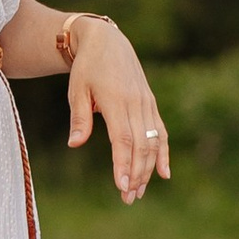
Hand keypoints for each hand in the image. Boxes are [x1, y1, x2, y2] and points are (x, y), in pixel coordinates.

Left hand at [65, 17, 169, 204]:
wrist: (106, 41)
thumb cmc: (87, 67)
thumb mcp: (77, 89)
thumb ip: (79, 117)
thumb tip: (75, 144)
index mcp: (116, 100)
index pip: (123, 138)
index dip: (123, 163)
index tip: (121, 185)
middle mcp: (135, 102)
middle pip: (140, 144)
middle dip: (136, 173)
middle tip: (128, 198)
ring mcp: (146, 103)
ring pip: (153, 141)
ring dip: (148, 168)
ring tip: (138, 192)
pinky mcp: (151, 103)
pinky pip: (161, 131)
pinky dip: (163, 152)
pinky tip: (164, 173)